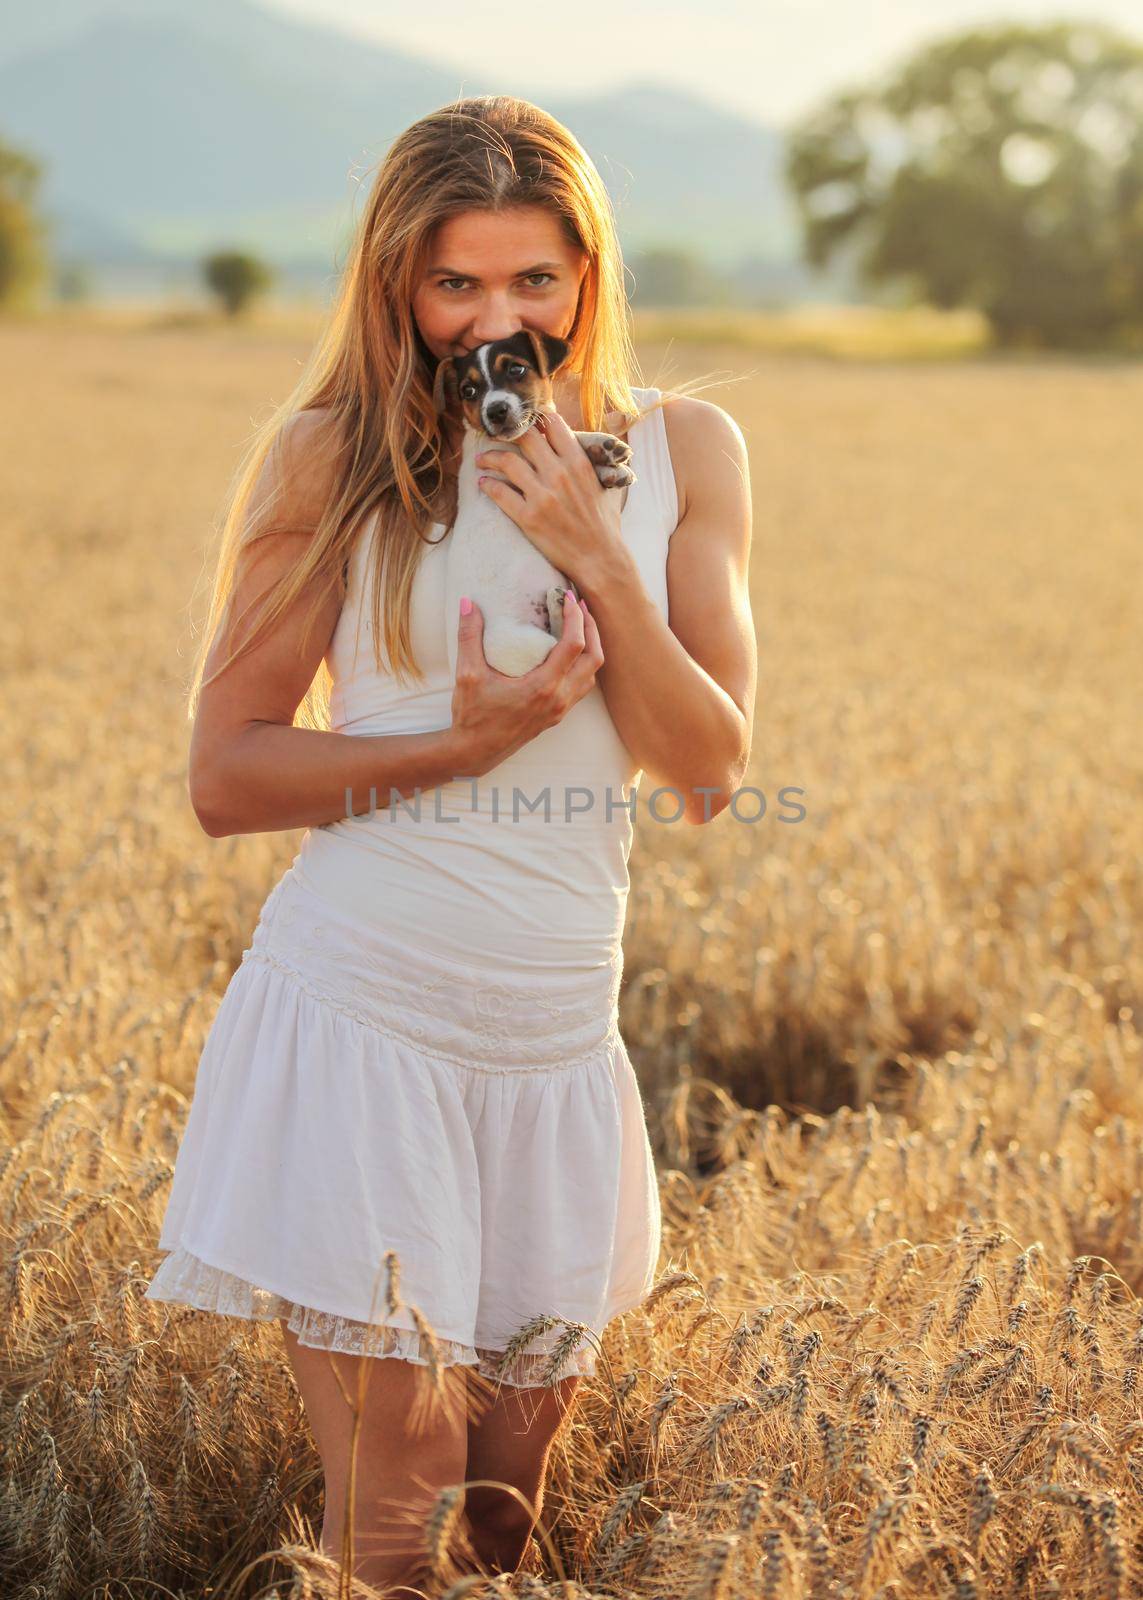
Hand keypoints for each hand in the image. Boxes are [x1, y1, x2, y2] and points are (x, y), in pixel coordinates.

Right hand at [448, 591, 604, 775]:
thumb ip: (469, 636)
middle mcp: (558, 698)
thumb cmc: (472, 716)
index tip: (567, 597)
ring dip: (590, 647)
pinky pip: (582, 686)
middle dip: (591, 628)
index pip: (574, 645)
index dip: (576, 617)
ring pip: (592, 674)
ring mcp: (560, 709)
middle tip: (579, 606)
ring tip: (578, 625)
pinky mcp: (557, 715)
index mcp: (543, 687)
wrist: (475, 752)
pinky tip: (568, 653)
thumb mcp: (467, 674)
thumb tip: (468, 603)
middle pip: (594, 658)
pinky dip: (583, 665)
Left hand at [474, 410, 623, 585]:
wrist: (599, 559)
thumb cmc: (603, 524)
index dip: (536, 419)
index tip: (524, 422)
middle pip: (525, 437)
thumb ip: (589, 463)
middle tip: (496, 436)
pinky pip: (500, 494)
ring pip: (507, 461)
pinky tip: (484, 483)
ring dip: (489, 457)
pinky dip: (488, 485)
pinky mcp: (528, 517)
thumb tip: (579, 446)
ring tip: (482, 460)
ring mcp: (543, 496)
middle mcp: (559, 474)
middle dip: (507, 433)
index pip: (552, 424)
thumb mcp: (604, 485)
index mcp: (579, 463)